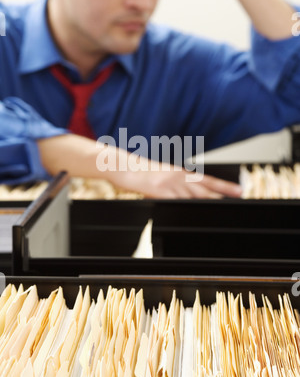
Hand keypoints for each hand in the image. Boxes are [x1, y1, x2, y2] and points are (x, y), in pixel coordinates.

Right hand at [109, 153, 241, 198]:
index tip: (238, 189)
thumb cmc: (142, 172)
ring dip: (209, 198)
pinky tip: (195, 209)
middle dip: (223, 190)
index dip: (223, 185)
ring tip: (223, 203)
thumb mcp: (163, 175)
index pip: (207, 179)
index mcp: (180, 173)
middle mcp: (178, 177)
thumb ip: (176, 184)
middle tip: (240, 193)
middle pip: (205, 186)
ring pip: (193, 193)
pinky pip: (175, 199)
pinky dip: (186, 204)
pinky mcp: (159, 191)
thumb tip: (189, 194)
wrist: (124, 167)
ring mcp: (169, 184)